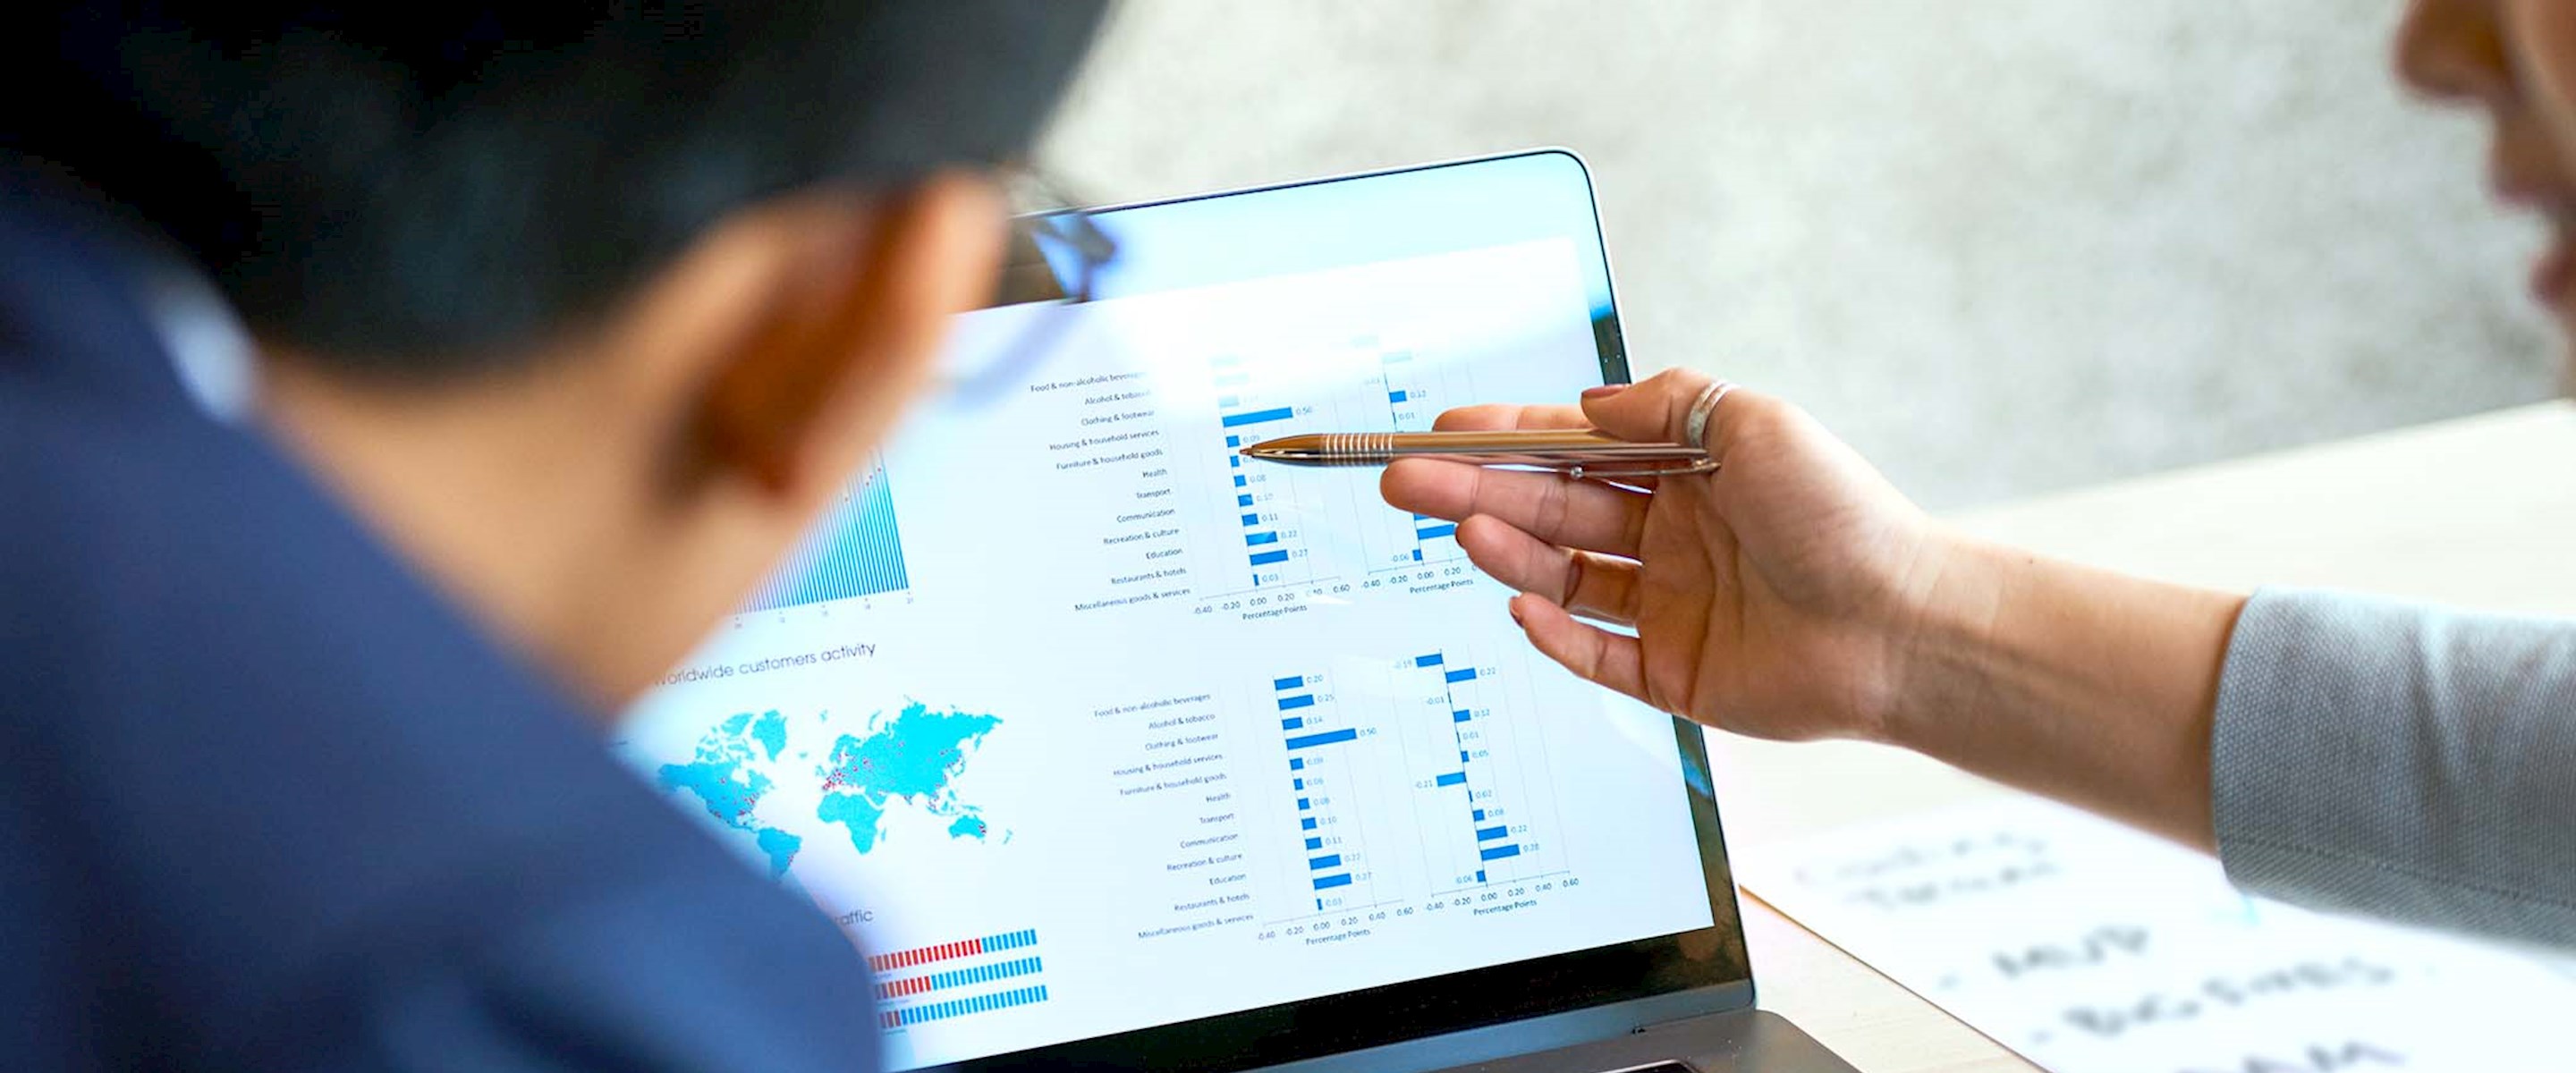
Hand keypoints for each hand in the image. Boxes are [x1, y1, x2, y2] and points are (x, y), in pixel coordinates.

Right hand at [1381, 369, 1956, 742]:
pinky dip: (1553, 634)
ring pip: (1563, 576)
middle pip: (1552, 511)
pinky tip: (1521, 605)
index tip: (1444, 428)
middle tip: (1407, 483)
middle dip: (1476, 493)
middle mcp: (1672, 537)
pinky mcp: (1674, 673)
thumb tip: (1586, 407)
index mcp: (1689, 474)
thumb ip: (1664, 406)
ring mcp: (1669, 607)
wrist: (1904, 626)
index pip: (1575, 451)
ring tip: (1463, 532)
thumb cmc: (1846, 518)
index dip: (1506, 438)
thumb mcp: (1754, 423)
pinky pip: (1594, 654)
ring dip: (1508, 552)